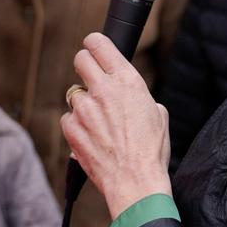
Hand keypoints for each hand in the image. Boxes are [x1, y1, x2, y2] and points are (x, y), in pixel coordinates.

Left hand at [60, 33, 171, 216]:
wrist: (136, 182)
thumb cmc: (151, 151)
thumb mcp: (158, 114)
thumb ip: (139, 96)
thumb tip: (130, 94)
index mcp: (127, 80)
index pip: (99, 43)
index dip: (94, 44)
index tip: (93, 48)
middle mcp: (103, 90)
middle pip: (80, 59)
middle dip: (85, 66)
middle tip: (91, 78)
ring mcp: (84, 109)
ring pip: (74, 93)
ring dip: (84, 104)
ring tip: (100, 123)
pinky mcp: (71, 128)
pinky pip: (68, 118)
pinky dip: (76, 125)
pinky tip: (92, 137)